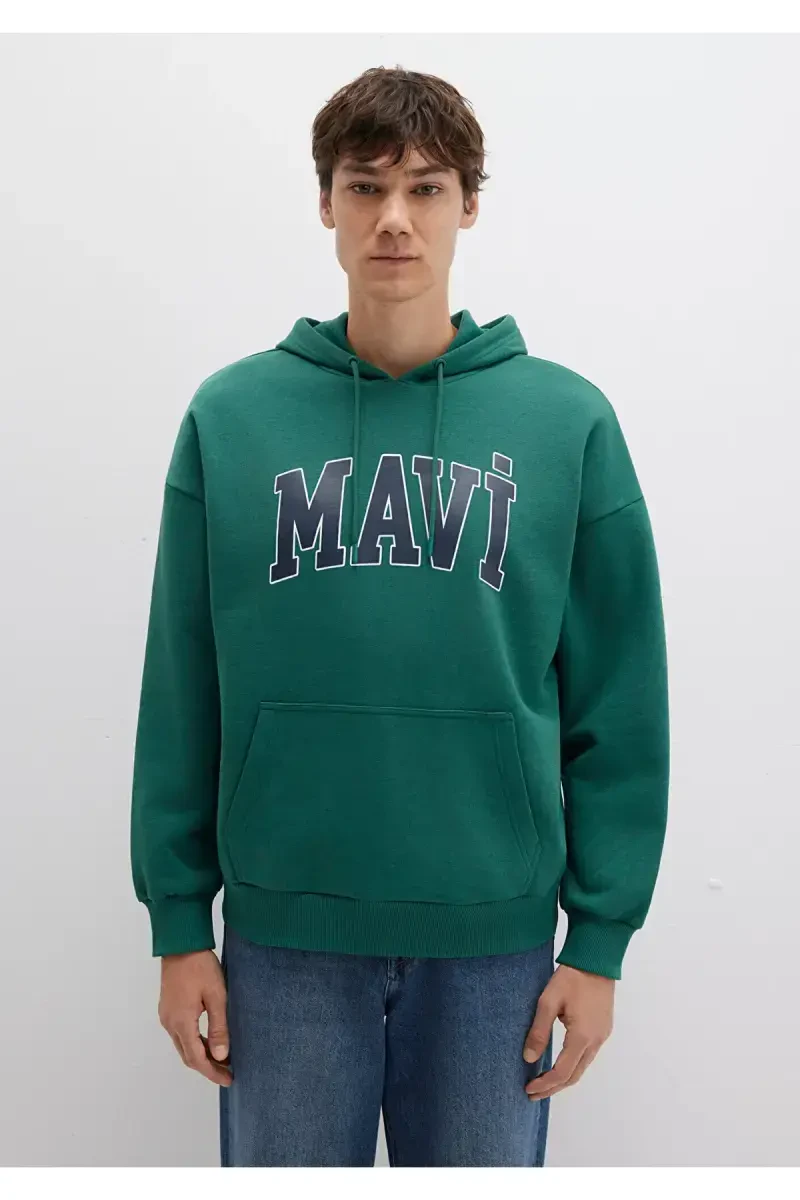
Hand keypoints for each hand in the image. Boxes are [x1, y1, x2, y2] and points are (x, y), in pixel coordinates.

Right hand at [158, 949, 232, 1086]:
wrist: (181, 944)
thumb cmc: (201, 966)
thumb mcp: (216, 996)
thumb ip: (218, 1027)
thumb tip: (221, 1056)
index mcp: (181, 1022)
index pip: (196, 1059)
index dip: (212, 1072)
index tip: (229, 1079)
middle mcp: (170, 1023)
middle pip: (188, 1056)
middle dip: (207, 1067)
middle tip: (228, 1072)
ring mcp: (166, 1016)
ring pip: (183, 1046)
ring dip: (201, 1055)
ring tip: (222, 1058)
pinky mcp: (168, 1008)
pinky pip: (180, 1034)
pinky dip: (194, 1042)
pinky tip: (208, 1040)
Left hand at [522, 964, 614, 1099]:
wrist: (596, 960)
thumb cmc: (570, 978)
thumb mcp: (548, 1001)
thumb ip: (538, 1031)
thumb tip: (529, 1059)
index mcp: (581, 1037)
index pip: (562, 1072)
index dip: (544, 1084)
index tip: (528, 1089)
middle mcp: (595, 1041)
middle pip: (574, 1076)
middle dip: (553, 1087)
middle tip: (533, 1094)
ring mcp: (602, 1036)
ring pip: (582, 1067)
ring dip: (564, 1078)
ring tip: (544, 1082)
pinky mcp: (604, 1029)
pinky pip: (588, 1056)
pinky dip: (573, 1066)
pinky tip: (561, 1064)